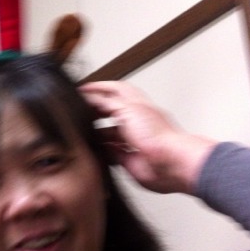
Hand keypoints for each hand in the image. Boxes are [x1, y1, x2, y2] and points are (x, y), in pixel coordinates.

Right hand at [80, 81, 217, 193]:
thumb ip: (107, 103)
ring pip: (109, 133)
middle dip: (95, 111)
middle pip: (110, 112)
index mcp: (137, 105)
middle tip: (79, 111)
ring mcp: (131, 140)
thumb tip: (90, 98)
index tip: (82, 89)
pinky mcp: (128, 159)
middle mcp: (134, 122)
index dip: (99, 88)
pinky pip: (110, 153)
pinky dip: (101, 151)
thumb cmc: (158, 135)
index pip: (116, 91)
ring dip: (96, 133)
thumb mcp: (127, 109)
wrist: (169, 162)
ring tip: (83, 132)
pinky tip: (94, 150)